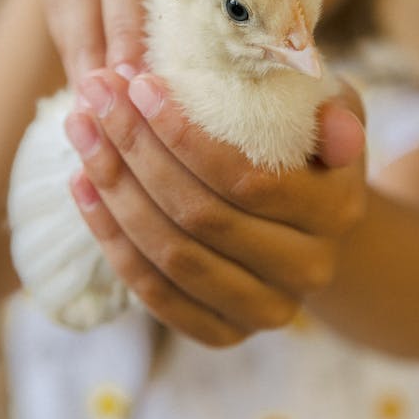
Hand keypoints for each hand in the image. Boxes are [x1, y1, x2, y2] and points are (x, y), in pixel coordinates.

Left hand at [64, 68, 366, 346]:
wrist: (310, 225)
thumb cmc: (310, 151)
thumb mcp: (333, 114)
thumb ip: (335, 112)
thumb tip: (334, 126)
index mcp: (336, 210)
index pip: (248, 179)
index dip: (185, 135)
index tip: (140, 84)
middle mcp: (307, 269)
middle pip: (199, 218)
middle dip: (136, 150)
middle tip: (98, 96)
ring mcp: (265, 309)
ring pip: (170, 257)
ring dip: (114, 191)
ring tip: (82, 131)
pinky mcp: (224, 333)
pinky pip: (155, 293)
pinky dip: (111, 239)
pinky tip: (82, 186)